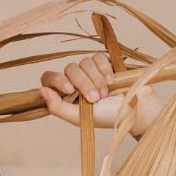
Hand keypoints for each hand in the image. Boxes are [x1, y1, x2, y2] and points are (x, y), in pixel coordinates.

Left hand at [38, 51, 162, 134]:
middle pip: (69, 69)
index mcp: (66, 96)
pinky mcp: (104, 63)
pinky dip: (104, 68)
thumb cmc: (108, 118)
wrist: (135, 110)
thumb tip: (40, 91)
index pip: (49, 78)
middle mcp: (75, 82)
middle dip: (84, 83)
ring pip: (84, 62)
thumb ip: (57, 107)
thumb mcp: (79, 118)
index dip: (57, 80)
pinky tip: (112, 81)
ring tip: (106, 94)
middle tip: (96, 98)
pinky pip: (98, 56)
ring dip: (96, 79)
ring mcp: (90, 71)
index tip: (69, 89)